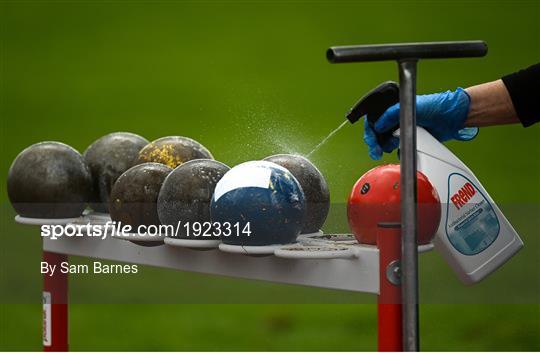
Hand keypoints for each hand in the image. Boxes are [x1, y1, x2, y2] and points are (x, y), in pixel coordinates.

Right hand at [364, 88, 478, 159]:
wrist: (453, 117)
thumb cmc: (436, 106)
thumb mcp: (410, 107)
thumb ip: (391, 114)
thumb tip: (377, 125)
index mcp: (394, 109)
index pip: (375, 119)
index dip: (371, 130)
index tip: (371, 139)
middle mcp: (397, 119)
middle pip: (378, 133)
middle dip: (375, 142)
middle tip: (375, 151)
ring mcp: (404, 130)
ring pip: (387, 141)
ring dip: (384, 147)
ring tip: (387, 150)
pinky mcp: (412, 140)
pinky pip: (400, 149)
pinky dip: (398, 152)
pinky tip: (398, 153)